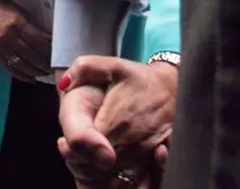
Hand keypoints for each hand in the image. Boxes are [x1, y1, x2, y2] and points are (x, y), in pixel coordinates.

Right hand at [0, 0, 51, 80]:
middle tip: (55, 68)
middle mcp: (9, 36)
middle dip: (45, 63)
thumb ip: (33, 26)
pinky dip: (22, 75)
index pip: (38, 40)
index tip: (59, 54)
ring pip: (22, 65)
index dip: (49, 49)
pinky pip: (10, 69)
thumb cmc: (2, 9)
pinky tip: (32, 78)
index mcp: (17, 22)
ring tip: (46, 73)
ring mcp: (0, 47)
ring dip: (36, 71)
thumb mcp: (20, 12)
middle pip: (31, 55)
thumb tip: (50, 40)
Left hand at [57, 57, 177, 187]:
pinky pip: (132, 174)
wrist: (176, 87)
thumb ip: (84, 69)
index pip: (85, 148)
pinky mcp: (155, 158)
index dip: (73, 149)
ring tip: (94, 149)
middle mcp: (130, 141)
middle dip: (84, 158)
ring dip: (99, 166)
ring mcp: (144, 152)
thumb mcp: (112, 65)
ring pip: (113, 171)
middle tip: (78, 146)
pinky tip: (112, 157)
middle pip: (97, 164)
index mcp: (115, 120)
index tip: (65, 143)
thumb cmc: (139, 78)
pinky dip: (118, 170)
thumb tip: (63, 84)